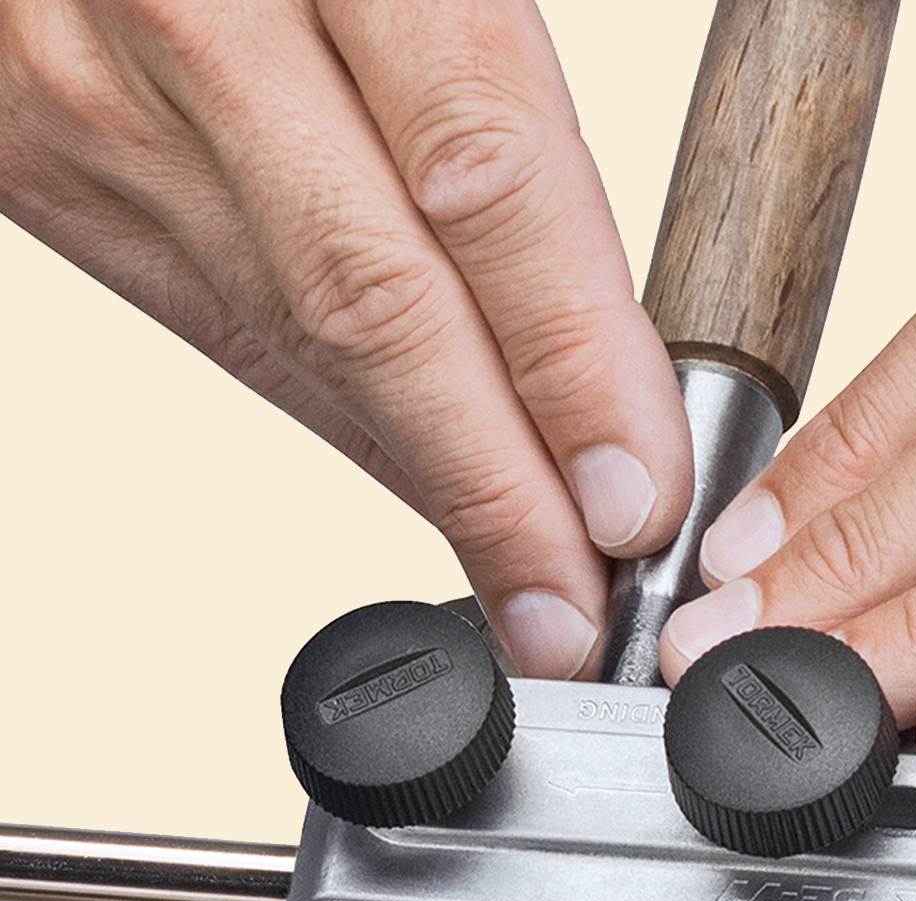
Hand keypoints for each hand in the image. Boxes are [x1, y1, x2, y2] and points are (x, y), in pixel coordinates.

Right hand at [0, 0, 691, 676]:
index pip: (487, 180)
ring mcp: (91, 94)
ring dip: (426, 480)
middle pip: (382, 303)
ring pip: (296, 339)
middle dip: (500, 487)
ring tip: (527, 582)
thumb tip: (600, 306)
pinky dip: (337, 418)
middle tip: (582, 609)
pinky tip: (418, 481)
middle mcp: (195, 15)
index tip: (638, 496)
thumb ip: (490, 75)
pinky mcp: (39, 155)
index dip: (574, 362)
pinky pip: (217, 322)